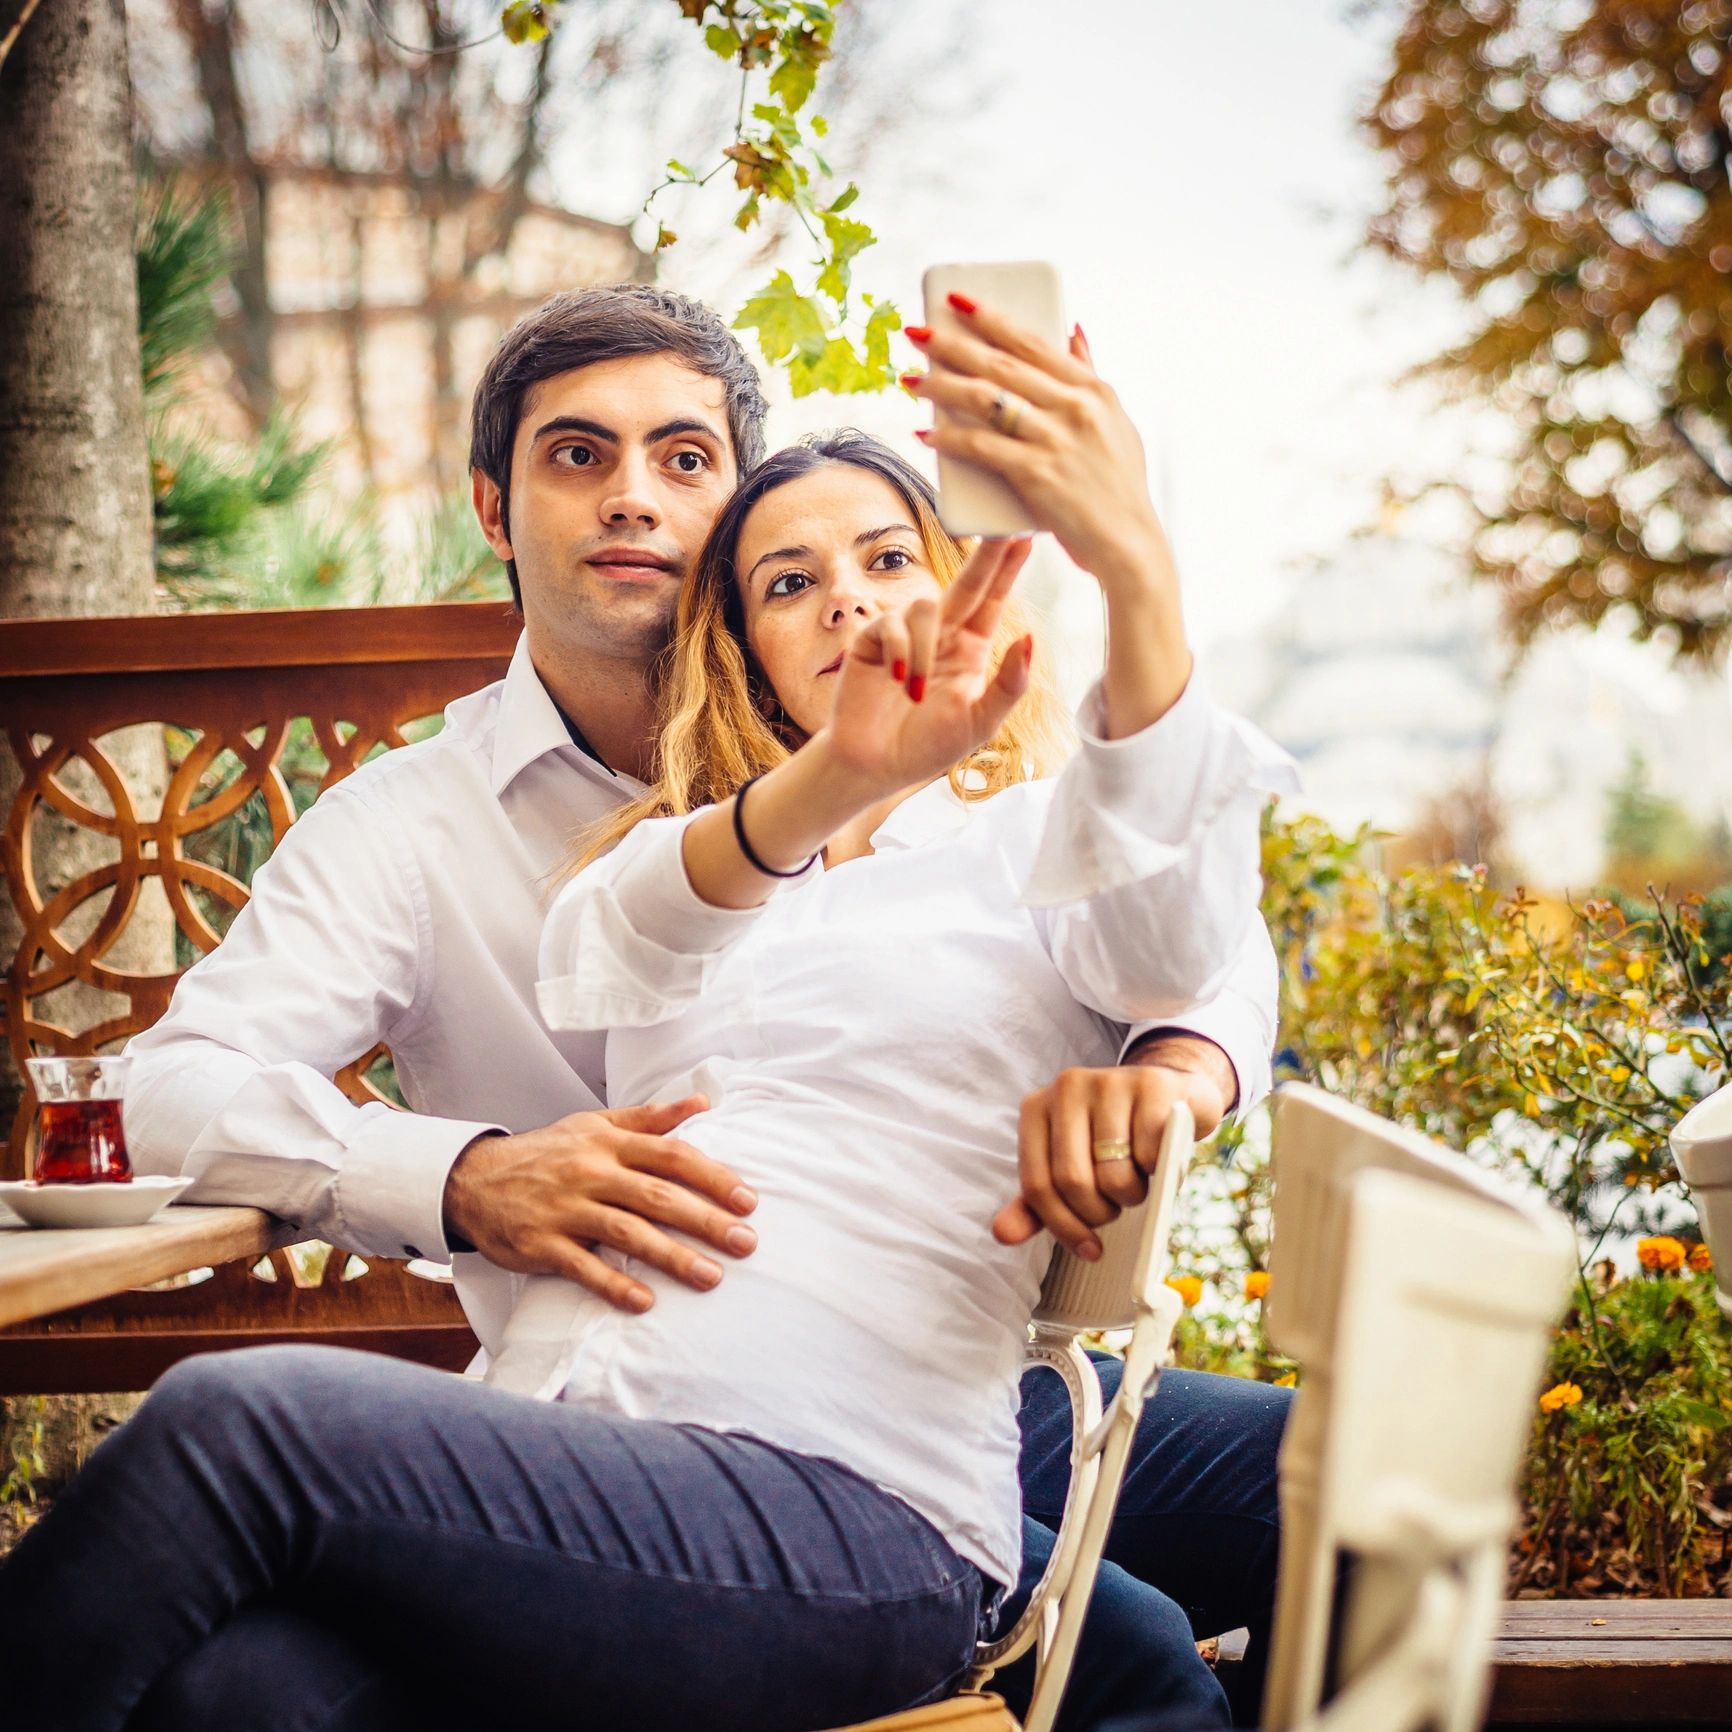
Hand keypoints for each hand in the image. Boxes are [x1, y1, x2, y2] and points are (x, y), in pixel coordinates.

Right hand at [441, 1096, 758, 1312]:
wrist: (474, 1179)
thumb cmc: (548, 1152)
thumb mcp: (594, 1124)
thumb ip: (650, 1118)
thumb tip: (702, 1102)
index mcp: (609, 1143)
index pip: (671, 1156)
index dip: (713, 1176)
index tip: (748, 1200)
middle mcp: (591, 1173)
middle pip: (657, 1196)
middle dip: (706, 1220)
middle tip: (746, 1242)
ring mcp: (565, 1209)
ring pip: (628, 1233)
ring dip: (673, 1257)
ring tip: (712, 1277)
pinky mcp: (541, 1245)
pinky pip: (583, 1268)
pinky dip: (615, 1285)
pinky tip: (645, 1303)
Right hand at [817, 534, 1034, 799]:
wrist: (875, 766)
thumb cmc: (928, 746)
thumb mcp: (980, 722)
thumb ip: (1008, 684)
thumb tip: (1029, 638)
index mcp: (970, 650)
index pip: (992, 601)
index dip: (1007, 569)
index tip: (1024, 537)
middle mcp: (940, 635)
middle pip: (965, 584)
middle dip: (985, 558)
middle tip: (1004, 529)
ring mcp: (905, 635)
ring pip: (924, 607)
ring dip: (924, 652)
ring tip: (915, 695)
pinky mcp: (873, 640)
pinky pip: (891, 626)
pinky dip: (900, 654)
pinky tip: (897, 683)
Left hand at [907, 308, 1169, 595]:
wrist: (1129, 543)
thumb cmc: (1120, 486)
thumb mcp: (1116, 422)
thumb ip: (1090, 375)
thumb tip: (1073, 330)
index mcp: (1092, 389)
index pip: (1032, 343)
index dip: (990, 319)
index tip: (957, 301)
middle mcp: (1074, 407)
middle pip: (1000, 364)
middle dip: (952, 344)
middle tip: (916, 331)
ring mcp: (1055, 440)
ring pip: (985, 400)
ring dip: (941, 386)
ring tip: (910, 379)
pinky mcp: (1037, 474)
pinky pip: (982, 447)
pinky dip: (950, 438)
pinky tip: (925, 433)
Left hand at [990, 1064, 1228, 1257]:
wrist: (1167, 1095)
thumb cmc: (1112, 1139)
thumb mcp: (1067, 1167)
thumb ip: (1035, 1202)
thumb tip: (1002, 1234)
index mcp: (1036, 1108)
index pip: (1036, 1185)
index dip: (1063, 1226)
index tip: (1089, 1249)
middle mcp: (1067, 1088)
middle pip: (1073, 1182)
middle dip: (1099, 1212)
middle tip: (1114, 1206)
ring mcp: (1109, 1082)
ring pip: (1114, 1176)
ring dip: (1131, 1195)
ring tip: (1136, 1178)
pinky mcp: (1151, 1087)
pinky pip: (1151, 1158)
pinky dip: (1161, 1172)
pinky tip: (1159, 1158)